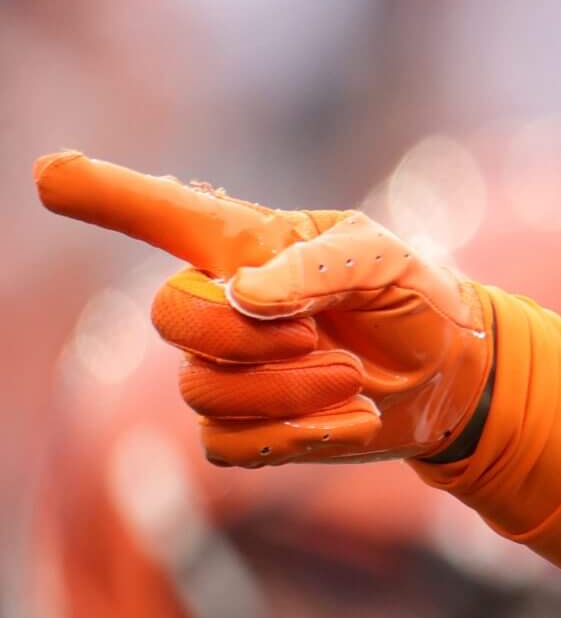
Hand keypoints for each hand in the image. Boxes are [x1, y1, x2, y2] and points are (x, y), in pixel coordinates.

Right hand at [32, 152, 492, 466]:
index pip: (160, 214)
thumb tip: (247, 294)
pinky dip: (298, 436)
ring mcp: (225, 368)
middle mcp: (221, 302)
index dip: (104, 194)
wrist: (452, 375)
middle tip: (321, 338)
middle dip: (248, 337)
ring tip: (354, 378)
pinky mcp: (244, 426)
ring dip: (290, 391)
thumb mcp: (391, 264)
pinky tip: (354, 419)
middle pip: (173, 318)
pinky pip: (227, 443)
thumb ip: (323, 266)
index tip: (50, 174)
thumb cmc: (416, 300)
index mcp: (248, 245)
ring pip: (204, 390)